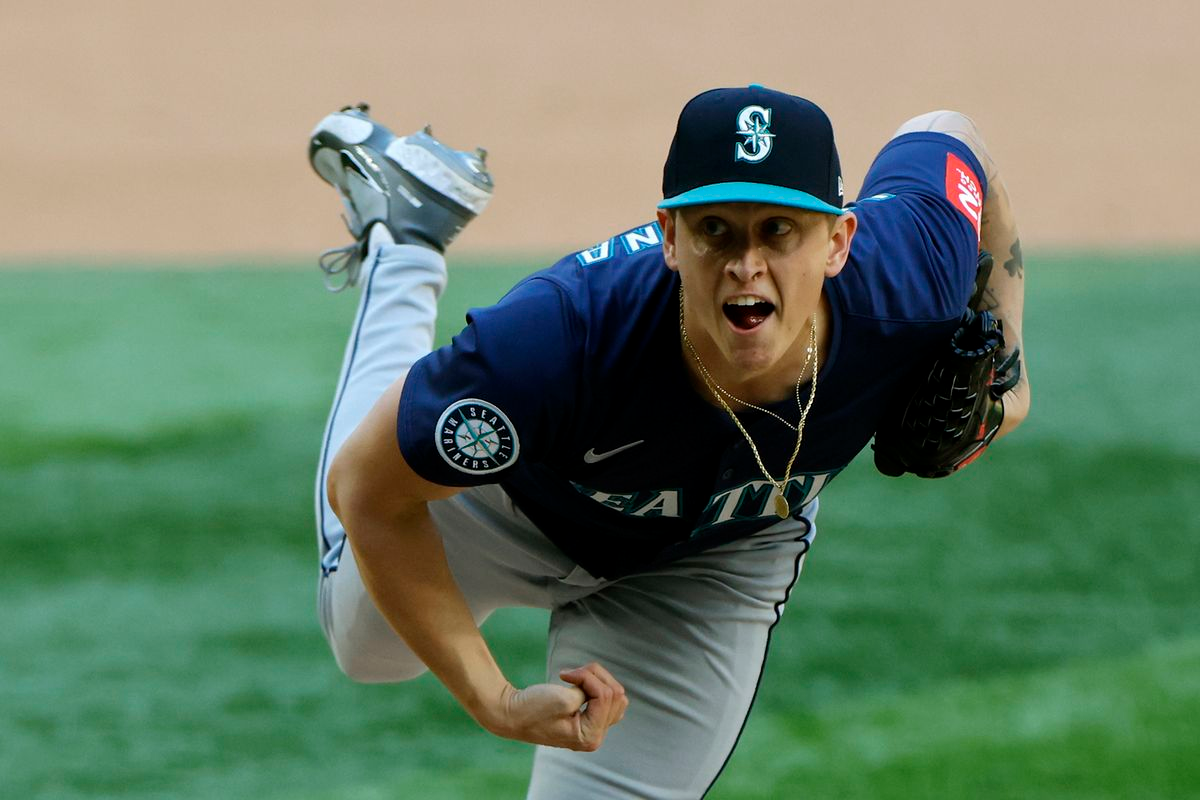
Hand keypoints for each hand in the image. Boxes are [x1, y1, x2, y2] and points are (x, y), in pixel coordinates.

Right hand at [482, 662, 627, 750]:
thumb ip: (588, 692)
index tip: (563, 675)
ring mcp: (592, 729)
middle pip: (615, 695)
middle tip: (570, 674)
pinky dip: (596, 685)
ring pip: (614, 695)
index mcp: (590, 736)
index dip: (587, 678)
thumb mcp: (563, 699)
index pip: (605, 696)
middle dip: (595, 677)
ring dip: (596, 679)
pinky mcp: (588, 720)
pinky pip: (606, 698)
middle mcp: (595, 736)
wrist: (511, 715)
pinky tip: (579, 684)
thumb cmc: (532, 709)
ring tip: (574, 678)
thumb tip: (602, 687)